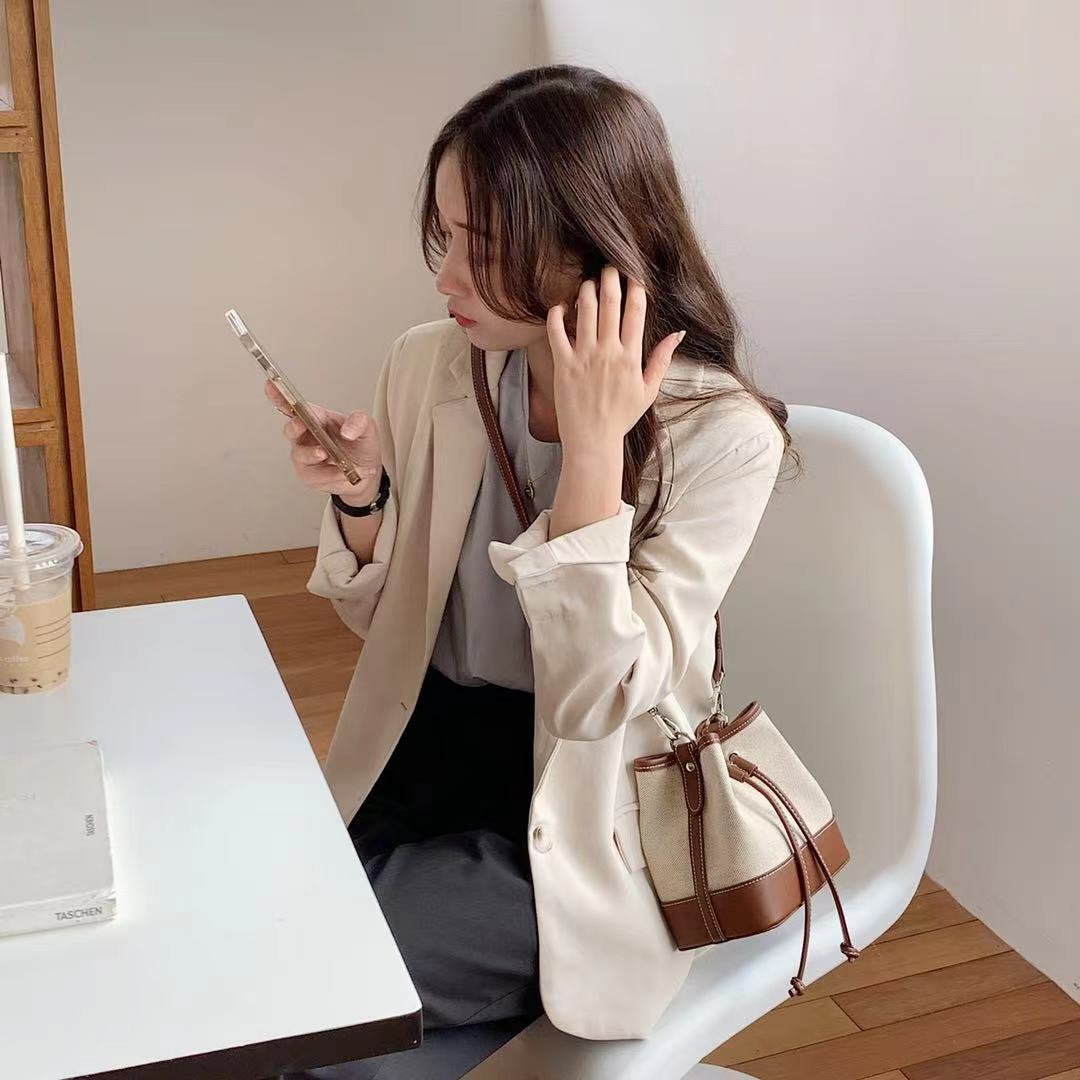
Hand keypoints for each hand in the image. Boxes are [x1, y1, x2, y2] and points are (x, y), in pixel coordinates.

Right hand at [266, 380, 382, 499]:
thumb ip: (359, 422)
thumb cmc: (361, 446)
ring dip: (311, 454)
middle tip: (301, 425)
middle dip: (294, 426)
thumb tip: (347, 430)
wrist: (367, 473)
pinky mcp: (309, 475)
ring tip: (325, 453)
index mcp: (317, 418)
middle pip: (291, 429)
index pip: (295, 405)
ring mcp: (306, 456)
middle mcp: (308, 436)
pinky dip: (328, 474)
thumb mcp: (367, 428)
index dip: (280, 395)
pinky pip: (313, 475)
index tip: (271, 385)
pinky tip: (340, 472)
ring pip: (300, 454)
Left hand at [545, 265, 684, 453]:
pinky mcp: (564, 365)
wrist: (593, 441)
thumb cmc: (621, 417)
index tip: (632, 273)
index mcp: (631, 357)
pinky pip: (556, 331)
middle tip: (608, 266)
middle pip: (610, 303)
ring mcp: (584, 357)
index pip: (636, 311)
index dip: (635, 286)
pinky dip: (557, 314)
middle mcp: (608, 352)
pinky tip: (561, 306)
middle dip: (610, 278)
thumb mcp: (648, 390)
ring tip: (587, 282)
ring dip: (586, 290)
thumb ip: (662, 359)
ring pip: (585, 311)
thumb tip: (679, 334)